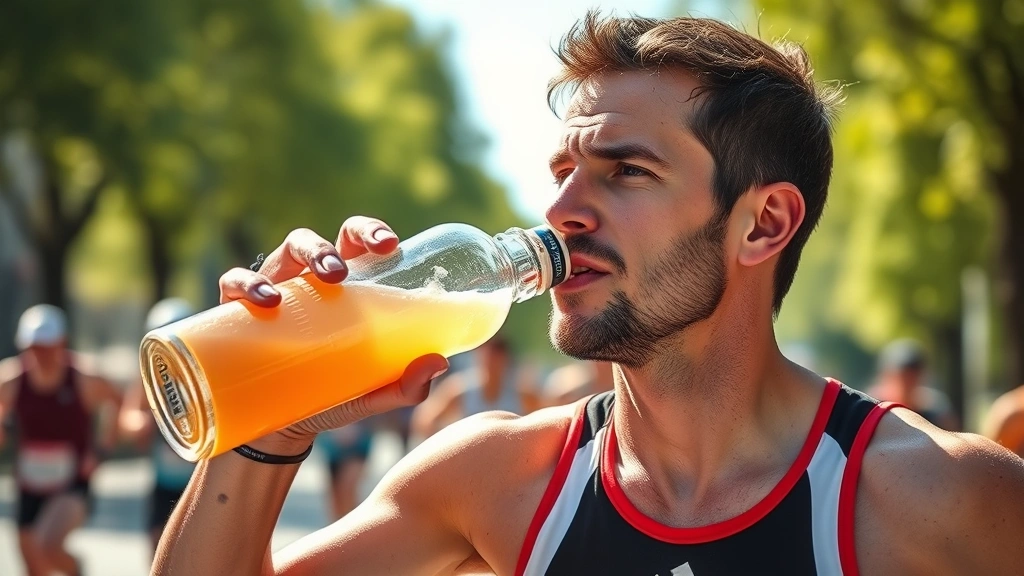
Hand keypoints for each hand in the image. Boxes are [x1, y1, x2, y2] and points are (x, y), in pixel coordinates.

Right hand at [217, 217, 449, 453]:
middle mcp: (307, 280)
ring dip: (302, 256)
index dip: (370, 232)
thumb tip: (438, 363)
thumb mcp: (370, 394)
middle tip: (343, 274)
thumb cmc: (333, 397)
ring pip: (284, 251)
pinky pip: (234, 282)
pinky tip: (265, 302)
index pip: (355, 242)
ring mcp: (273, 290)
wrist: (280, 429)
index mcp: (343, 287)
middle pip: (318, 241)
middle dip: (332, 246)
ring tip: (317, 284)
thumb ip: (405, 385)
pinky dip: (247, 283)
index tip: (390, 246)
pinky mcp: (237, 312)